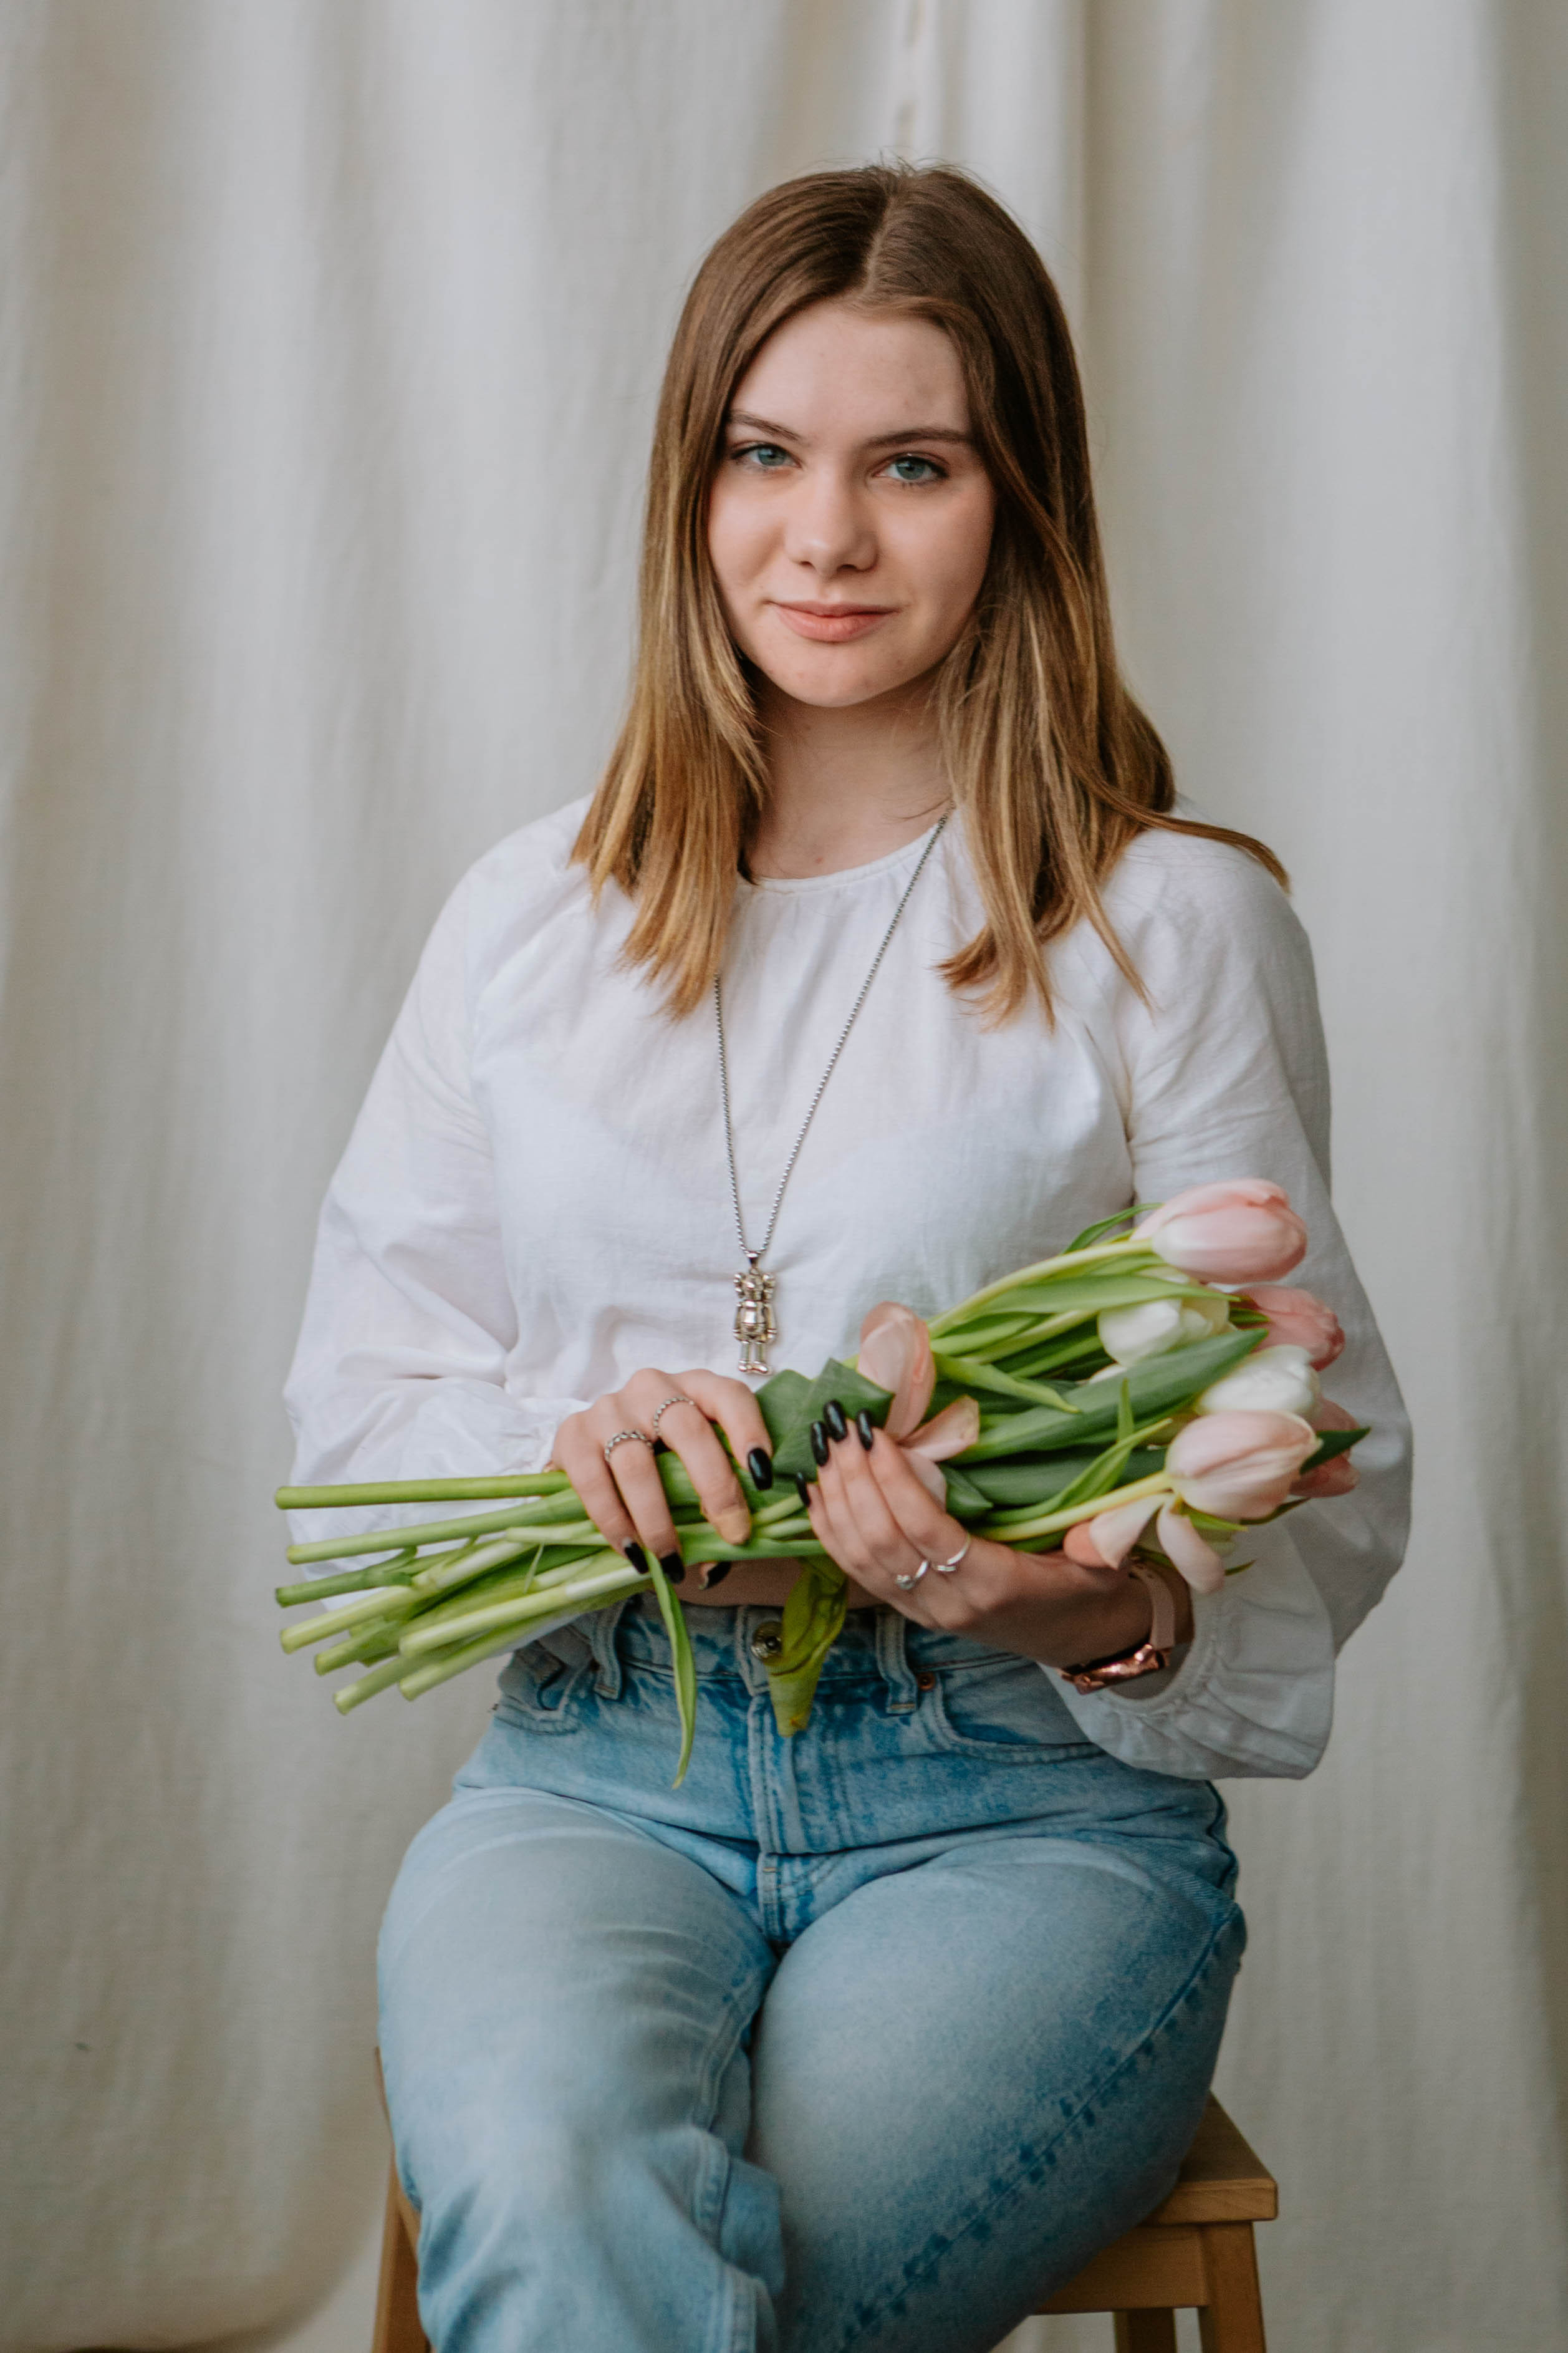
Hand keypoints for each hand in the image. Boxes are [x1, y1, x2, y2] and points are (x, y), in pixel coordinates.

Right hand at [552, 1370, 772, 1583]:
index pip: (728, 1397)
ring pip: (636, 1462)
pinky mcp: (572, 1433)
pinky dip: (614, 1522)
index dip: (750, 1432)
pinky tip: (631, 1551)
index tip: (764, 1477)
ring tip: (672, 1561)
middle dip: (715, 1487)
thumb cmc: (663, 1463)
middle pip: (687, 1429)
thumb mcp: (695, 1469)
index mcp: (695, 1387)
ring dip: (657, 1519)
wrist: (596, 1451)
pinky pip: (593, 1481)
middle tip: (733, 1534)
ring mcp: (609, 1408)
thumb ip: (715, 1505)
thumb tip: (720, 1561)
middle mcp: (652, 1387)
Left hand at [804, 1408, 1178, 1667]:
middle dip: (853, 1480)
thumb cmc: (1087, 1591)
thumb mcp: (1105, 1569)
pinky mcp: (908, 1609)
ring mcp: (923, 1610)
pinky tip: (814, 1488)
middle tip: (839, 1425)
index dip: (897, 1483)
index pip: (930, 1532)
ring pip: (860, 1557)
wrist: (1075, 1638)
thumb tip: (1097, 1529)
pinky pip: (855, 1570)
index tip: (877, 1434)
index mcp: (995, 1585)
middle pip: (883, 1541)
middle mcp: (949, 1603)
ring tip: (821, 1444)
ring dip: (834, 1499)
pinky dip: (828, 1527)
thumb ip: (1101, 1546)